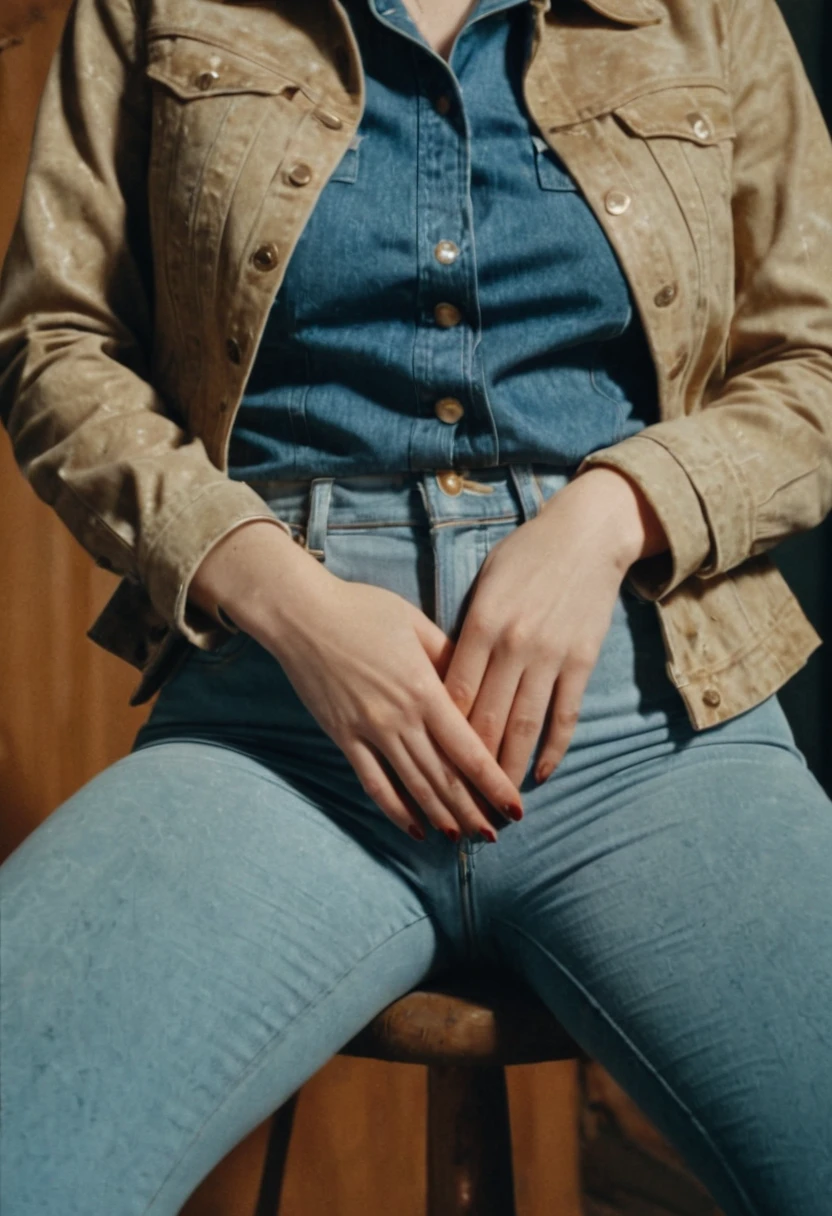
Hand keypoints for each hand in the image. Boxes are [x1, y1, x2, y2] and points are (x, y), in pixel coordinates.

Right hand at [266, 570, 525, 840]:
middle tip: (494, 835)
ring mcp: (369, 731)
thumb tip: (476, 684)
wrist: (301, 615)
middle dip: (473, 810)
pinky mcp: (343, 737)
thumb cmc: (362, 609)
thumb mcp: (416, 624)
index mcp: (425, 690)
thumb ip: (449, 656)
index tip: (514, 806)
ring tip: (462, 837)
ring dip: (440, 815)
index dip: (494, 783)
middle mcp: (401, 718)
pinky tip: (415, 828)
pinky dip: (395, 810)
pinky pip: (373, 782)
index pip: (469, 749)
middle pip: (444, 777)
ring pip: (413, 785)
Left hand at [441, 468, 667, 788]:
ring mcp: (550, 656)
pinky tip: (540, 774)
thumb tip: (446, 680)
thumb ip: (465, 631)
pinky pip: (564, 715)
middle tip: (455, 798)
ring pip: (524, 726)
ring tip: (495, 803)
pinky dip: (552, 749)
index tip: (426, 765)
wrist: (587, 534)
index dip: (440, 734)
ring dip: (508, 769)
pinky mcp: (581, 661)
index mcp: (482, 625)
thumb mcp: (485, 584)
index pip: (455, 693)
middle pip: (486, 719)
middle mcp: (514, 645)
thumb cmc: (525, 555)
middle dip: (469, 766)